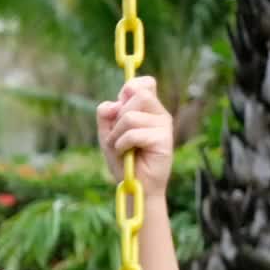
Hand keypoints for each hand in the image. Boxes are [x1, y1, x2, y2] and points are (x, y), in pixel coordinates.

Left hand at [97, 76, 173, 194]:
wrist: (136, 185)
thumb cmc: (124, 160)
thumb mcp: (108, 134)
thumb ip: (105, 116)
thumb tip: (111, 103)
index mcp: (148, 109)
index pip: (146, 83)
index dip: (130, 87)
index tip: (120, 104)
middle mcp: (159, 114)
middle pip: (138, 95)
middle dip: (118, 115)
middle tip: (117, 133)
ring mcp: (164, 126)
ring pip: (131, 115)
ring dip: (116, 133)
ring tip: (119, 147)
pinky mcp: (164, 139)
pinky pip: (133, 133)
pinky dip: (121, 144)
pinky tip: (125, 153)